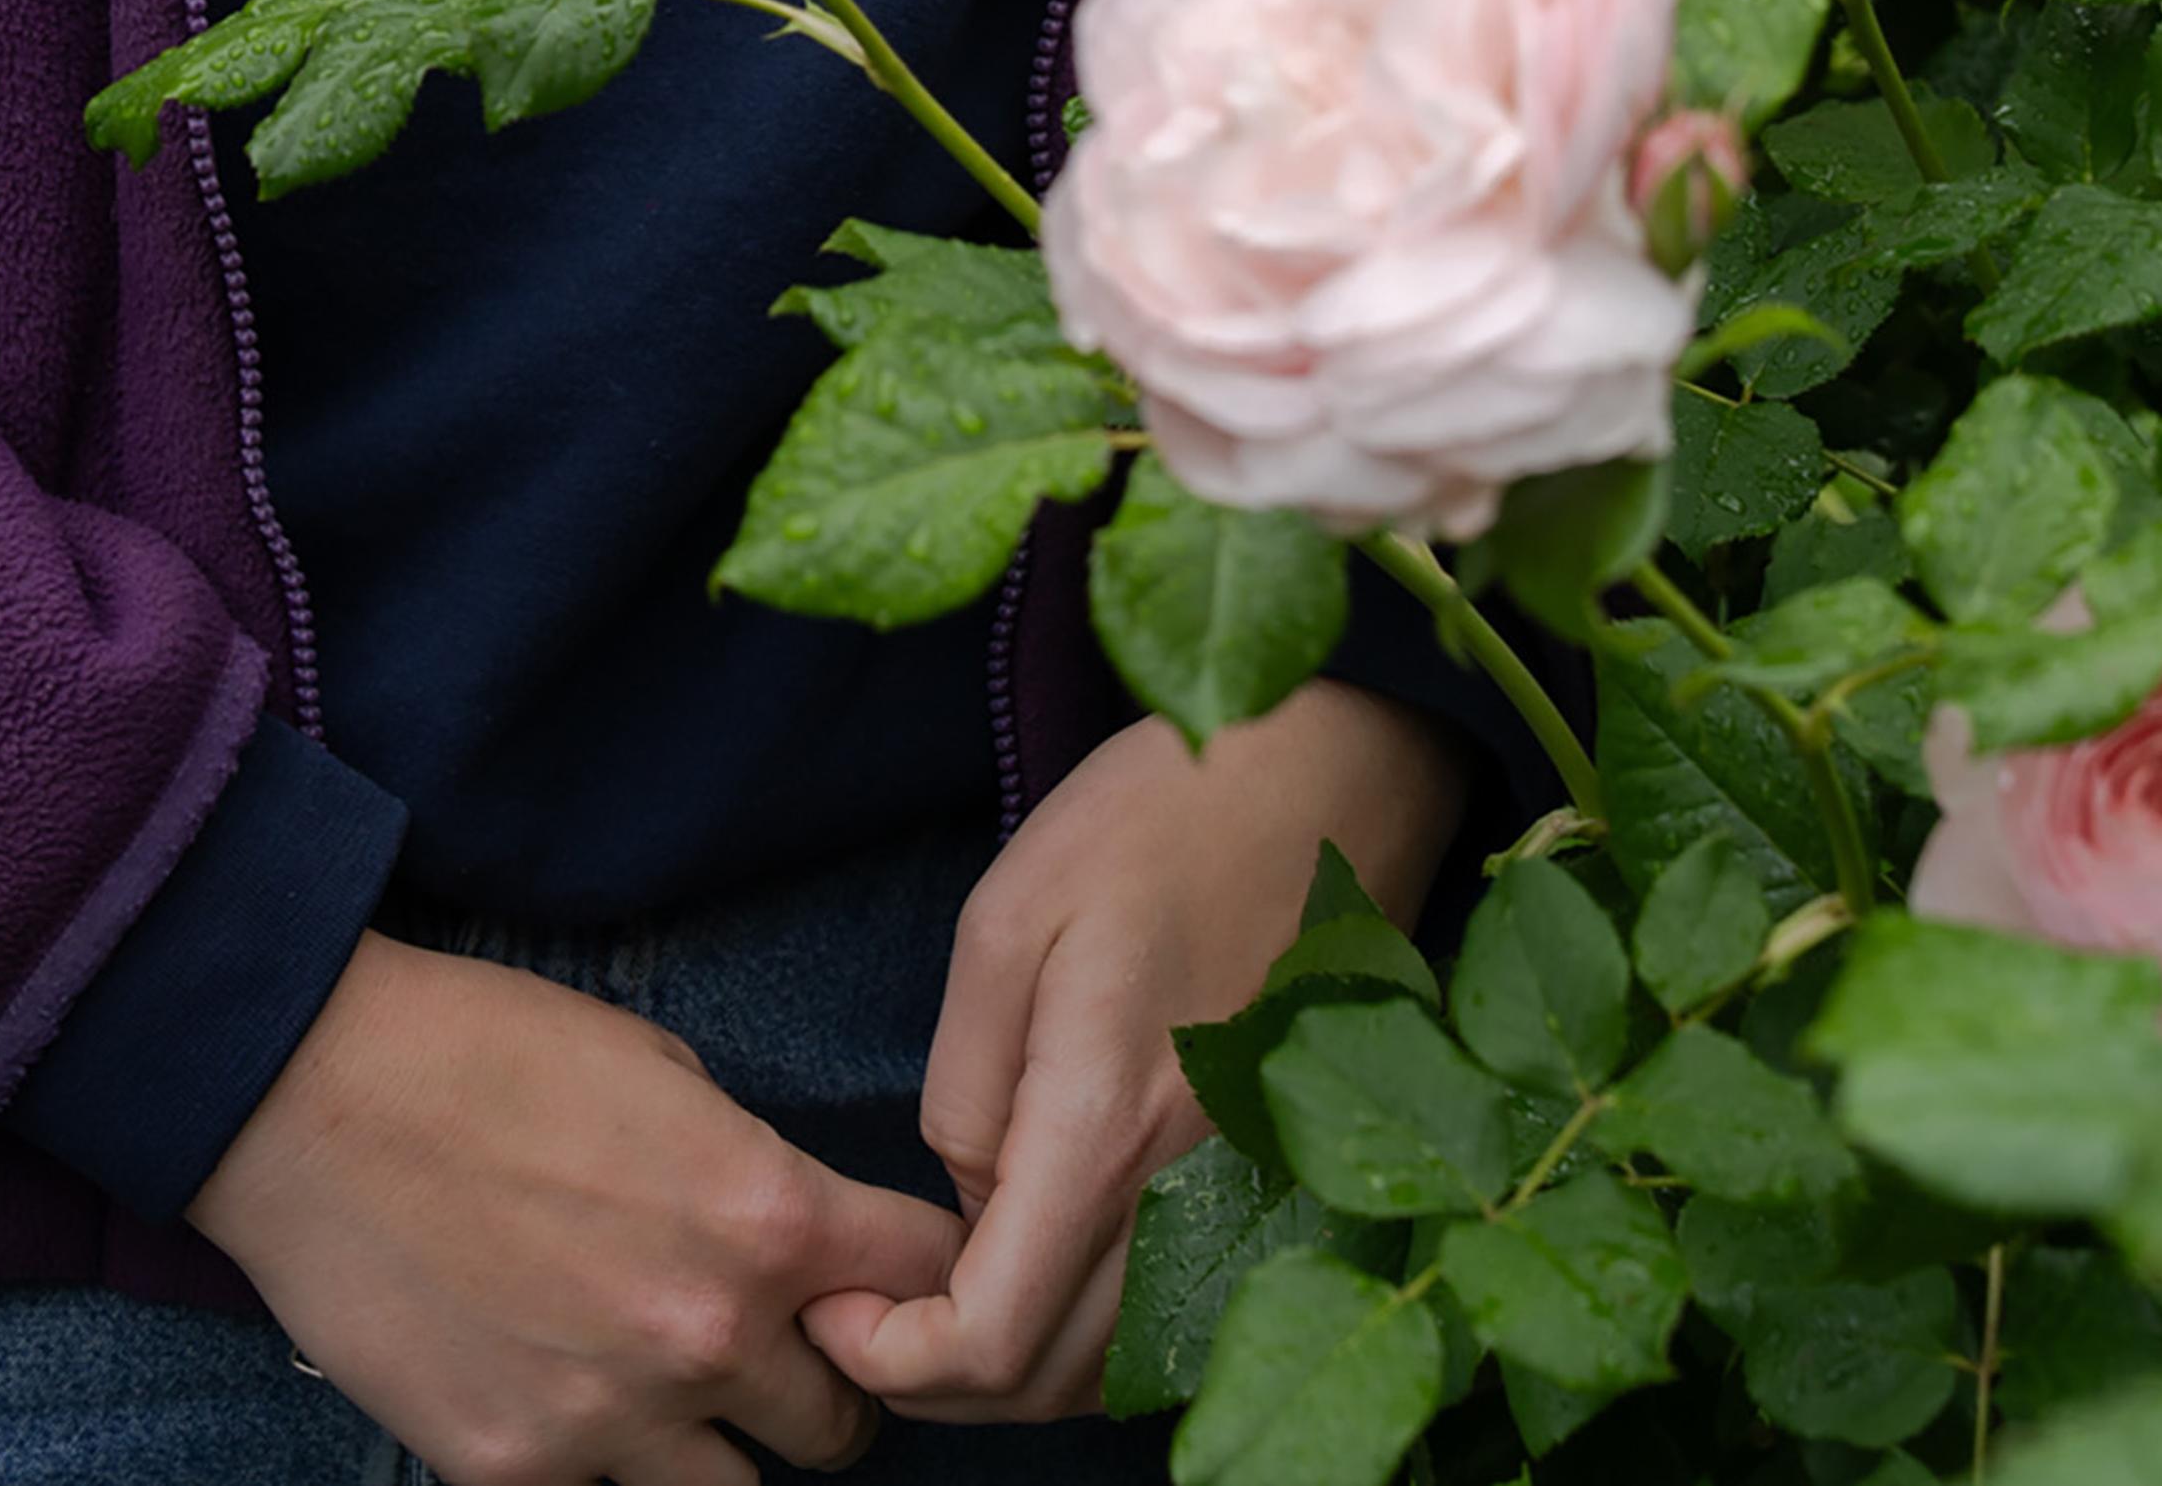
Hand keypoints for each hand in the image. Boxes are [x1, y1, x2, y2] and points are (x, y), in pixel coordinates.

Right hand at [185, 927, 967, 1485]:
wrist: (313, 1094)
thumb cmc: (486, 1047)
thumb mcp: (660, 1068)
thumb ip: (742, 1170)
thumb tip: (785, 1236)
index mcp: (764, 1216)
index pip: (929, 1284)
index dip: (921, 1278)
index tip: (892, 1279)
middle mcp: (710, 1337)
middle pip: (846, 1426)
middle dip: (824, 1384)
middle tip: (778, 1347)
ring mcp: (612, 1425)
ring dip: (723, 1447)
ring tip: (675, 1389)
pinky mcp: (515, 1477)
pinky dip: (600, 1468)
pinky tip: (563, 1398)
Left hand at [799, 681, 1468, 1426]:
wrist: (1329, 781)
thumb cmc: (1157, 823)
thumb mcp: (1007, 917)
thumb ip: (964, 1078)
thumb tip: (959, 1192)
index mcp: (1105, 1126)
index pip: (992, 1336)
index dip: (893, 1357)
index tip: (833, 1310)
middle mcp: (1186, 1194)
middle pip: (1046, 1382)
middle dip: (936, 1378)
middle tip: (862, 1310)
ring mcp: (1242, 1202)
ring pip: (1112, 1369)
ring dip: (1012, 1366)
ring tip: (933, 1293)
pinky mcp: (1271, 1188)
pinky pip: (1170, 1319)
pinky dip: (1089, 1335)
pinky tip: (1037, 1267)